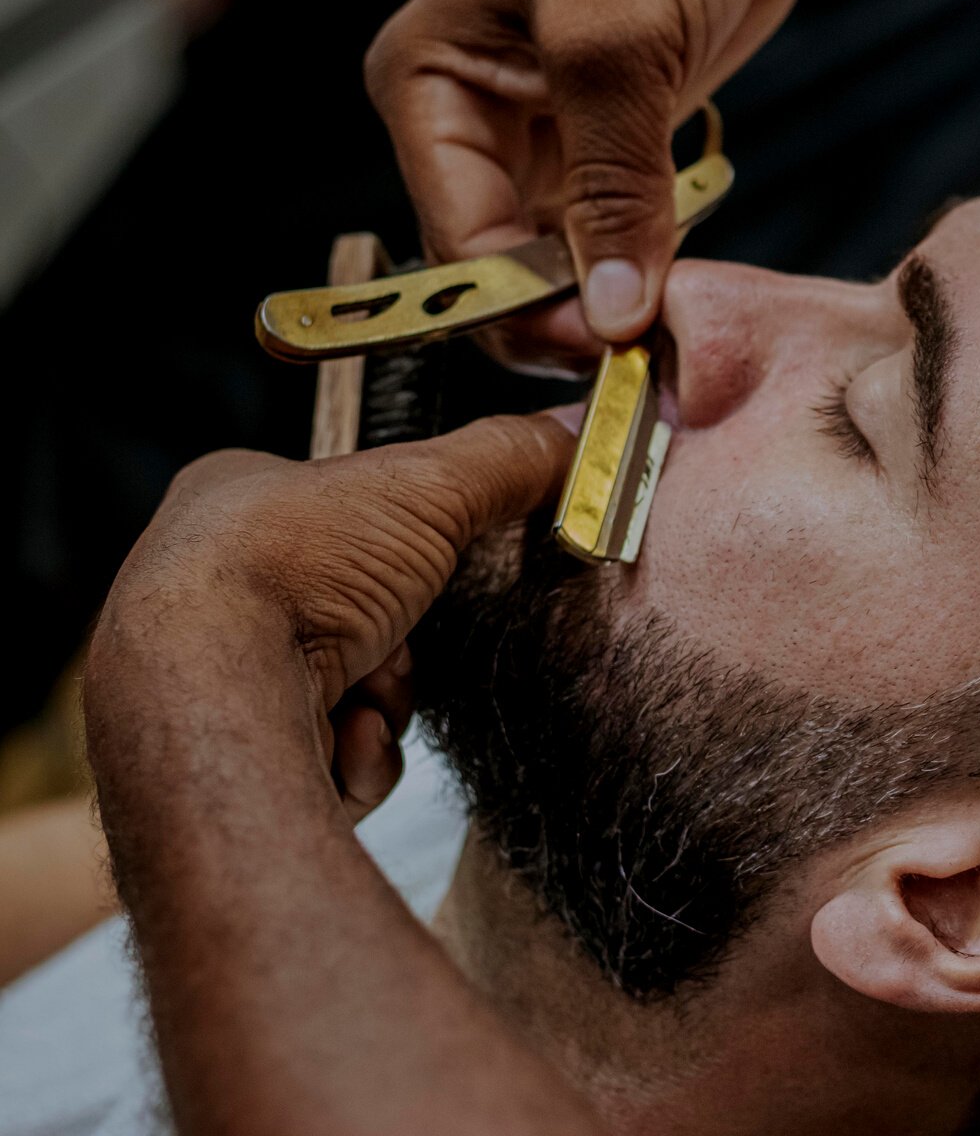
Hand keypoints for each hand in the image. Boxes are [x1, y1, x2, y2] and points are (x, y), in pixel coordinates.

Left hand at [87, 413, 573, 822]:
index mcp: (235, 500)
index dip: (404, 540)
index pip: (347, 511)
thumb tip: (565, 433)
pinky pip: (334, 749)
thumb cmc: (284, 575)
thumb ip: (503, 458)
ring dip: (386, 696)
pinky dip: (358, 748)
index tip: (433, 557)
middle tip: (399, 635)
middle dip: (402, 639)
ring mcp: (219, 670)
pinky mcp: (240, 747)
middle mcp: (212, 583)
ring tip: (360, 689)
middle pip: (365, 608)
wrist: (216, 695)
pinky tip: (340, 736)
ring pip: (357, 684)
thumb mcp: (425, 487)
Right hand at [365, 0, 809, 372]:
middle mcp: (469, 122)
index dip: (526, 309)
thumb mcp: (619, 37)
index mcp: (428, 84)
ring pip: (553, 266)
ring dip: (605, 304)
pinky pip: (606, 238)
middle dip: (563, 316)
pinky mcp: (602, 150)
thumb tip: (612, 308)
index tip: (605, 346)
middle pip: (499, 270)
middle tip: (638, 353)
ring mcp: (538, 141)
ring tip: (662, 334)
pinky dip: (638, 273)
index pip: (458, 243)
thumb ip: (612, 181)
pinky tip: (672, 296)